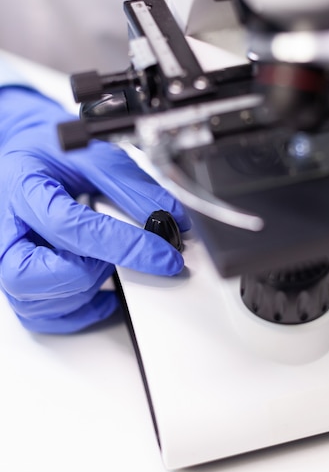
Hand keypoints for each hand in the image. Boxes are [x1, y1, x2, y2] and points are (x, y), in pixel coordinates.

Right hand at [0, 86, 189, 332]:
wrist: (25, 159)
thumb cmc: (51, 155)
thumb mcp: (92, 153)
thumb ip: (131, 185)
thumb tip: (170, 218)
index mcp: (23, 188)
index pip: (70, 227)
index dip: (123, 245)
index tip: (164, 256)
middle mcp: (7, 230)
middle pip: (33, 275)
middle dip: (88, 272)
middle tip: (113, 255)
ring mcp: (6, 260)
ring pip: (37, 303)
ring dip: (85, 290)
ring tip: (103, 261)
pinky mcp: (19, 284)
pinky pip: (43, 317)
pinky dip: (79, 310)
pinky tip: (100, 288)